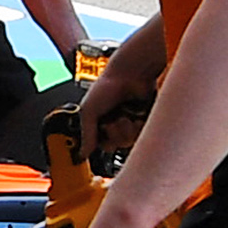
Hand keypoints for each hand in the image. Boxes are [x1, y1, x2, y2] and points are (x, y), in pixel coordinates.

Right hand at [68, 51, 148, 168]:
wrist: (132, 74)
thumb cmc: (109, 85)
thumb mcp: (88, 110)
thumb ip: (85, 134)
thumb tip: (82, 153)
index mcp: (99, 120)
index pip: (97, 143)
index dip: (98, 141)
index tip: (99, 136)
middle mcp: (114, 122)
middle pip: (113, 146)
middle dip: (113, 134)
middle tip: (111, 121)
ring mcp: (130, 123)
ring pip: (128, 143)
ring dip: (125, 130)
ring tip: (125, 115)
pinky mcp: (145, 122)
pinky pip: (143, 137)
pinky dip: (139, 127)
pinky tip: (136, 115)